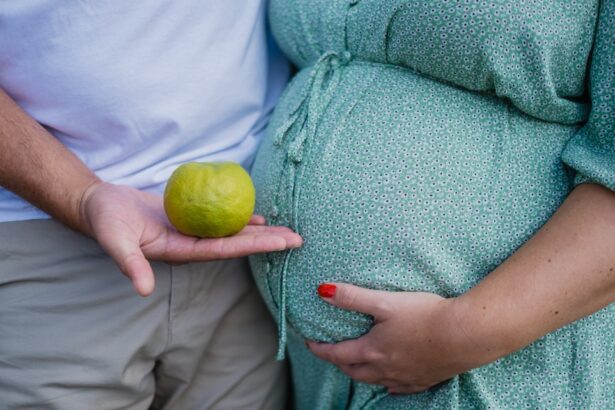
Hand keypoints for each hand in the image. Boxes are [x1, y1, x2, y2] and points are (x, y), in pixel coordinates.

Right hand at [80, 182, 302, 295]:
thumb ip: (129, 264)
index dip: (254, 247)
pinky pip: (221, 218)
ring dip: (260, 232)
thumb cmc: (105, 221)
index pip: (225, 251)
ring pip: (233, 232)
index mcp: (181, 253)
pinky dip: (240, 218)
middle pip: (237, 244)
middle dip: (267, 243)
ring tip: (287, 230)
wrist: (99, 205)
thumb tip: (142, 289)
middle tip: (298, 239)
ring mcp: (192, 232)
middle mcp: (192, 245)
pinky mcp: (190, 218)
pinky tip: (259, 216)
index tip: (281, 243)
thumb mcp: (115, 241)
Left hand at [307, 283, 488, 393]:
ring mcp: (406, 377)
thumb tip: (322, 291)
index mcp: (373, 350)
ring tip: (357, 365)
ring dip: (362, 374)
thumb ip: (352, 297)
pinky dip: (391, 385)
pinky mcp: (426, 378)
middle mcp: (386, 369)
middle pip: (355, 371)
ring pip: (376, 381)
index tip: (310, 343)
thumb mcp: (384, 301)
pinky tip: (392, 384)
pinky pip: (402, 388)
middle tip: (333, 353)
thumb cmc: (424, 315)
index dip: (320, 349)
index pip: (337, 353)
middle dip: (340, 363)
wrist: (465, 334)